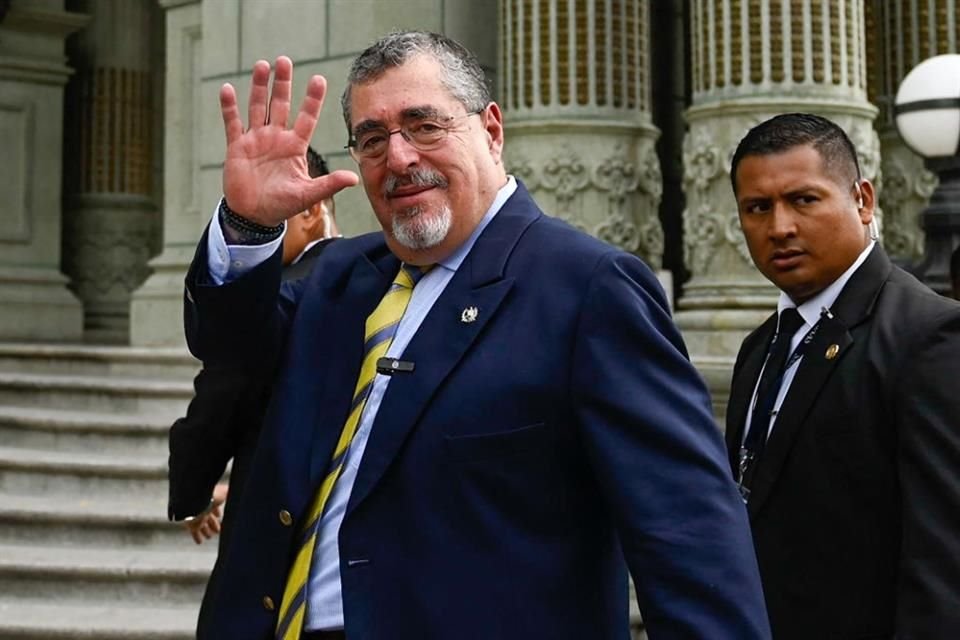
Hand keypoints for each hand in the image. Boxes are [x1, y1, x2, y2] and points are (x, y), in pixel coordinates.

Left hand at [183, 483, 228, 544]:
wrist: (196, 500)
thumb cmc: (211, 495)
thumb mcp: (225, 492)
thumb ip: (230, 492)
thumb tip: (240, 490)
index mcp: (212, 501)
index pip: (215, 507)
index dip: (217, 512)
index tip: (218, 515)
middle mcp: (204, 509)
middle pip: (209, 518)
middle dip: (213, 523)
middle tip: (217, 529)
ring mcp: (198, 518)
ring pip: (203, 527)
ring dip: (207, 532)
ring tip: (209, 536)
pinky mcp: (192, 526)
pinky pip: (195, 534)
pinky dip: (198, 538)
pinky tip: (199, 542)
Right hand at [219, 56, 358, 225]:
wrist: (254, 216)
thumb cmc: (282, 205)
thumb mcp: (307, 194)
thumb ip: (329, 184)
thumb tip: (354, 179)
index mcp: (295, 147)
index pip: (306, 117)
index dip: (312, 99)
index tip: (319, 78)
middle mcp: (276, 138)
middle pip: (280, 105)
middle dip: (282, 83)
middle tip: (284, 60)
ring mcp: (256, 140)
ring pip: (258, 107)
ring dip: (259, 87)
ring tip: (262, 65)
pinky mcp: (237, 147)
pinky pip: (233, 123)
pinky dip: (229, 107)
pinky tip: (227, 89)